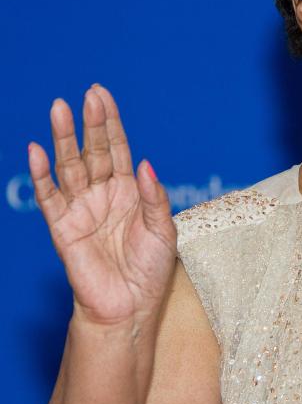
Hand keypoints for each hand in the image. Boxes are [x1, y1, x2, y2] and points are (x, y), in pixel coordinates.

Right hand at [28, 84, 176, 327]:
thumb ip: (155, 197)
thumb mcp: (163, 231)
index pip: (117, 149)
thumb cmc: (151, 271)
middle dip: (90, 123)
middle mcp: (103, 195)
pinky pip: (49, 197)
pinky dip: (41, 174)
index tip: (102, 95)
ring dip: (64, 138)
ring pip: (70, 166)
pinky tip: (36, 151)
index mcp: (130, 192)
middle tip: (88, 96)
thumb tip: (145, 163)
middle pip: (93, 151)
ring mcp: (81, 209)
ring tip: (59, 109)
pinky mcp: (62, 227)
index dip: (111, 123)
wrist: (130, 308)